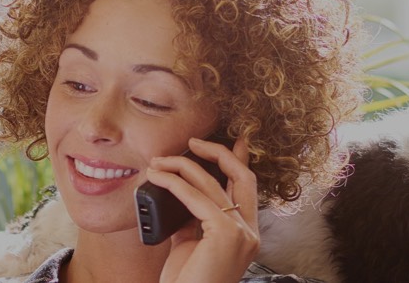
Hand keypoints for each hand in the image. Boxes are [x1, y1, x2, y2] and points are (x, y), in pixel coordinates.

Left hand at [146, 137, 259, 282]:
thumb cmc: (186, 280)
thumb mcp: (189, 245)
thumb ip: (191, 220)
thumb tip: (178, 195)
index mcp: (245, 233)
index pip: (247, 187)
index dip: (240, 160)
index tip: (234, 140)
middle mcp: (250, 232)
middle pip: (242, 176)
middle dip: (217, 153)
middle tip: (192, 141)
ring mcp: (242, 234)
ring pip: (213, 184)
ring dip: (182, 166)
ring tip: (158, 162)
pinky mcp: (226, 235)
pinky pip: (197, 198)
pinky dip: (175, 183)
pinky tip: (158, 178)